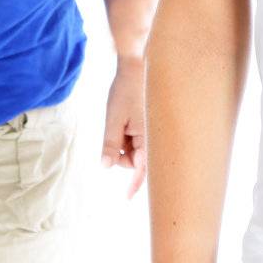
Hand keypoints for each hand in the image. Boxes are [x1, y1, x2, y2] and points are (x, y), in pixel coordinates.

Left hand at [100, 55, 146, 194]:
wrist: (140, 64)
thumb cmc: (127, 90)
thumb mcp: (114, 118)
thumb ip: (111, 144)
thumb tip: (107, 167)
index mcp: (149, 138)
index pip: (142, 169)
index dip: (134, 185)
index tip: (126, 198)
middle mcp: (155, 136)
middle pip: (135, 160)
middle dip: (122, 154)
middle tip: (115, 132)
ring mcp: (154, 130)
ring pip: (135, 149)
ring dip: (124, 142)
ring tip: (120, 119)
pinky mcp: (151, 124)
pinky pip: (138, 138)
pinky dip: (128, 135)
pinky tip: (126, 118)